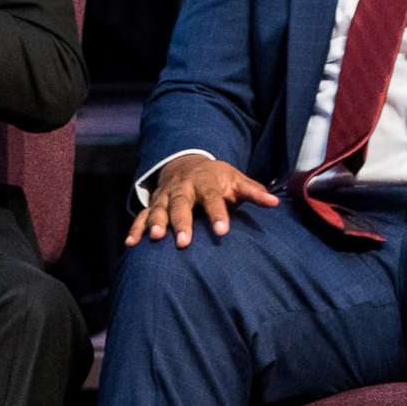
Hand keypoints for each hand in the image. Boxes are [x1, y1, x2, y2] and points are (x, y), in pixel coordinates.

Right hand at [128, 154, 278, 248]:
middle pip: (180, 205)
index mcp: (205, 182)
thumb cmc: (217, 177)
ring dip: (155, 223)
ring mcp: (165, 196)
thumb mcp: (236, 179)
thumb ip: (253, 192)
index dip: (217, 214)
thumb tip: (275, 203)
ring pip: (158, 209)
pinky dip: (135, 228)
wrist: (186, 162)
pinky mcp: (153, 204)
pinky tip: (131, 243)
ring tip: (155, 238)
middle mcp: (182, 188)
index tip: (223, 231)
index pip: (212, 198)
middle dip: (180, 222)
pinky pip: (141, 216)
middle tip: (184, 242)